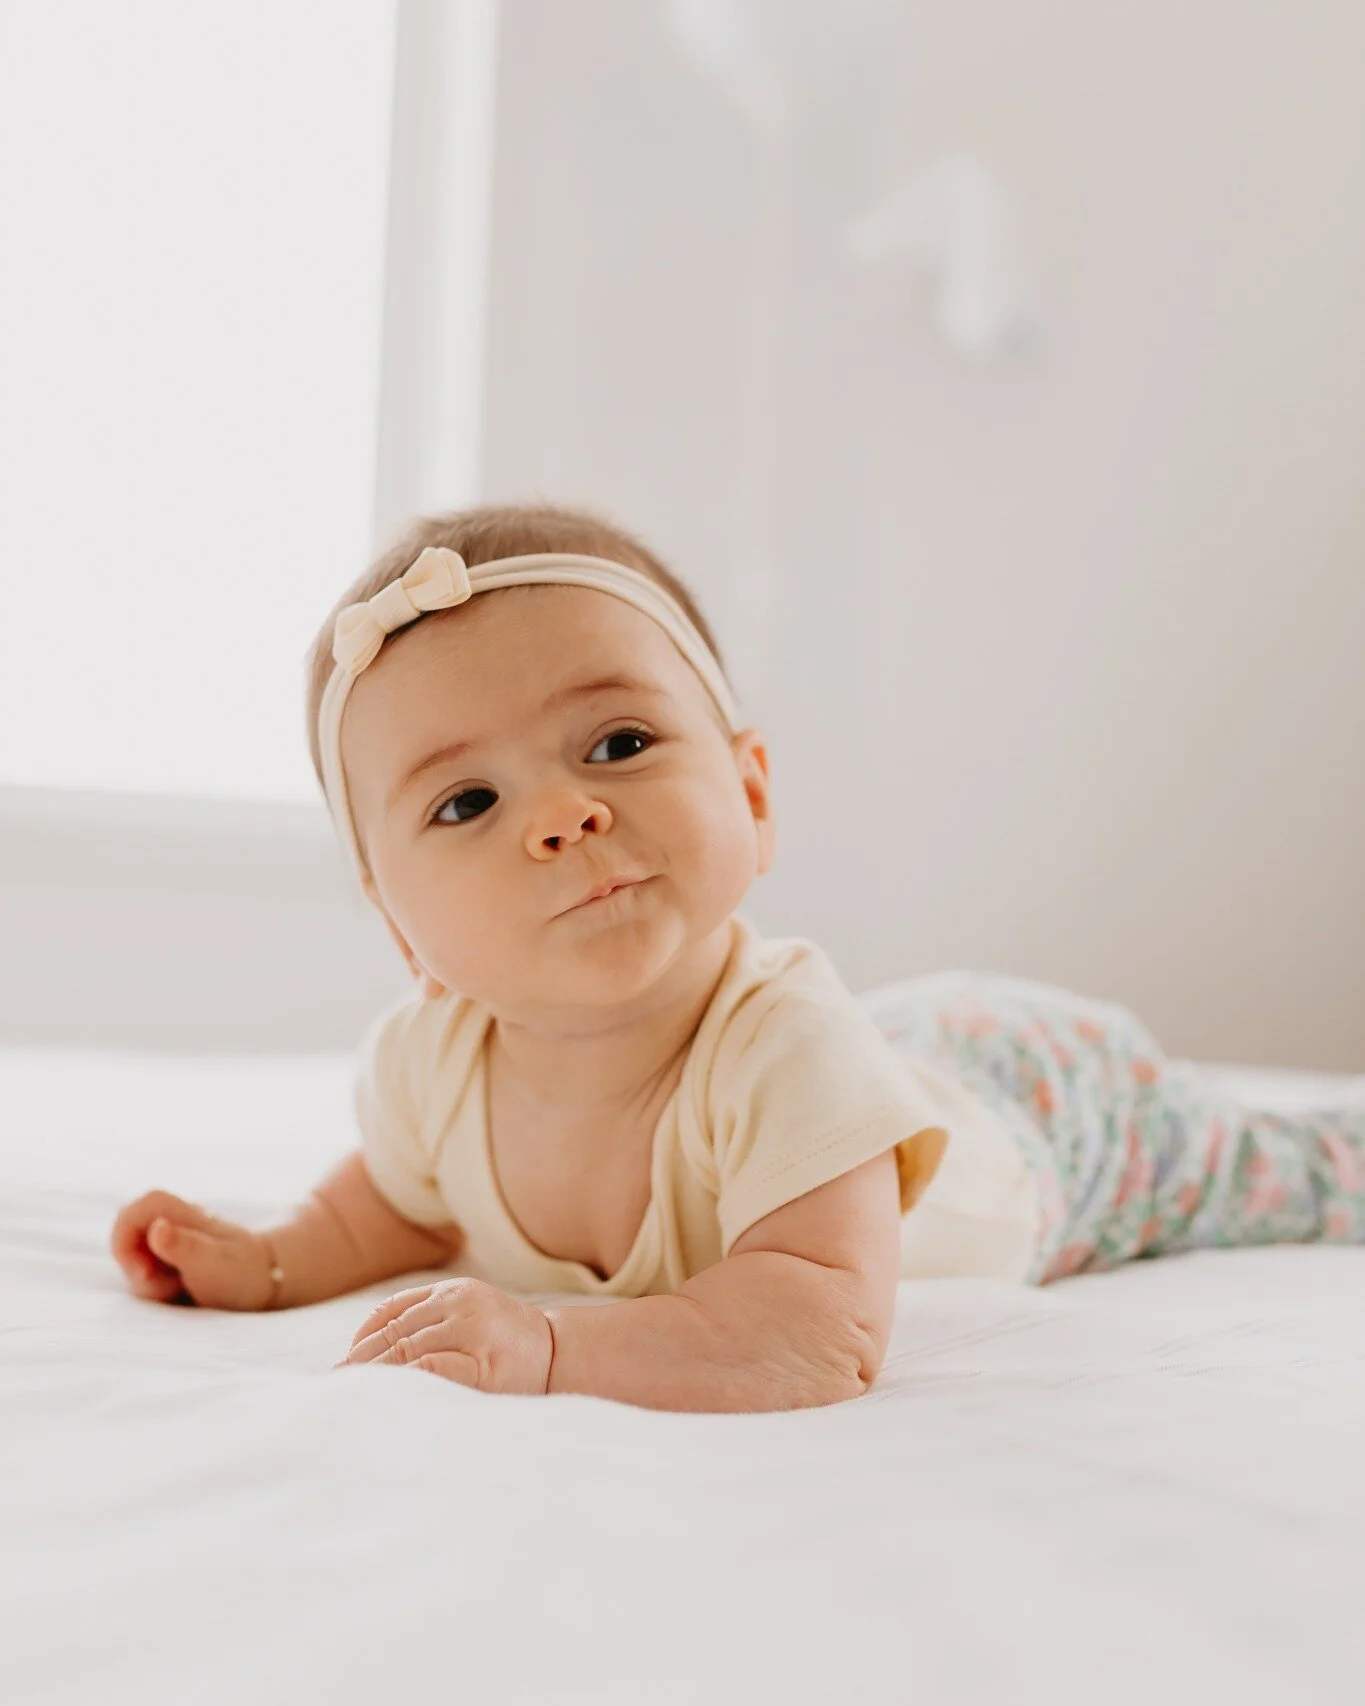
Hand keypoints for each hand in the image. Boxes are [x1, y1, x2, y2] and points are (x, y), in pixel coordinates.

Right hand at [110, 1189, 274, 1310]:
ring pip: (135, 1255)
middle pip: (130, 1233)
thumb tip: (157, 1227)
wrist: (266, 1282)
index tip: (140, 1270)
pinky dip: (155, 1285)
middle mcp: (175, 1223)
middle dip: (135, 1266)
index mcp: (185, 1216)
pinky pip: (146, 1269)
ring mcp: (172, 1239)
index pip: (140, 1208)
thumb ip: (184, 1246)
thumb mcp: (213, 1264)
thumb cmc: (241, 1273)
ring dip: (147, 1279)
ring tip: (177, 1288)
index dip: (125, 1235)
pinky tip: (178, 1290)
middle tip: (165, 1286)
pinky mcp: (171, 1258)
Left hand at [337, 1277, 552, 1394]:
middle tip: (336, 1384)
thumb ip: (430, 1321)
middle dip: (361, 1360)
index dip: (362, 1336)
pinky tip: (388, 1392)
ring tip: (354, 1394)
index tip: (344, 1361)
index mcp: (454, 1290)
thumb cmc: (507, 1343)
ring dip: (374, 1374)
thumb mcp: (470, 1316)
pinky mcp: (484, 1364)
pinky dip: (404, 1380)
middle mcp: (461, 1303)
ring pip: (406, 1350)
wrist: (560, 1354)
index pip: (393, 1309)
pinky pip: (431, 1368)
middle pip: (394, 1332)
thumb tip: (369, 1351)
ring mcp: (473, 1331)